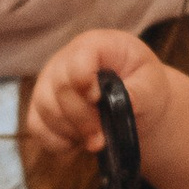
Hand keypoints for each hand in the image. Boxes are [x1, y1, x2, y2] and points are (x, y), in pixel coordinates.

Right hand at [27, 25, 166, 163]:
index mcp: (93, 46)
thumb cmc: (143, 85)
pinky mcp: (41, 107)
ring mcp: (48, 84)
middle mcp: (64, 61)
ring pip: (45, 110)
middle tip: (101, 138)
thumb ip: (139, 92)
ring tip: (96, 141)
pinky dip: (56, 142)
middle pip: (60, 89)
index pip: (78, 60)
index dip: (84, 82)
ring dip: (71, 132)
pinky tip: (77, 143)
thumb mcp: (151, 85)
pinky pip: (37, 127)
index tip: (99, 100)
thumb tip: (126, 103)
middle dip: (82, 119)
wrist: (136, 102)